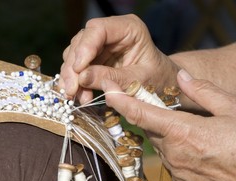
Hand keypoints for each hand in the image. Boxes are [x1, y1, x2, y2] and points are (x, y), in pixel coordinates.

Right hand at [59, 14, 178, 103]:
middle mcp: (112, 32)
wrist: (164, 86)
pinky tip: (80, 96)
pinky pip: (79, 68)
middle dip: (74, 67)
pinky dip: (77, 83)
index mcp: (129, 28)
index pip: (98, 29)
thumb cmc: (159, 79)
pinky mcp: (95, 59)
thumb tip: (82, 78)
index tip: (78, 69)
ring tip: (76, 96)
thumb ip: (113, 78)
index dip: (85, 48)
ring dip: (72, 77)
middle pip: (82, 42)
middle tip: (71, 89)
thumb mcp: (139, 81)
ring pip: (76, 55)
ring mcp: (102, 45)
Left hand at [103, 70, 235, 180]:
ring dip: (172, 137)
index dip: (122, 102)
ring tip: (201, 136)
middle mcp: (174, 154)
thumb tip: (180, 78)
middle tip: (181, 113)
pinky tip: (202, 153)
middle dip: (159, 118)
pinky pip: (172, 163)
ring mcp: (177, 173)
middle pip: (153, 130)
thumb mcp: (234, 108)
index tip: (108, 92)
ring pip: (163, 147)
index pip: (143, 114)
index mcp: (184, 132)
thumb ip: (202, 90)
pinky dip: (179, 153)